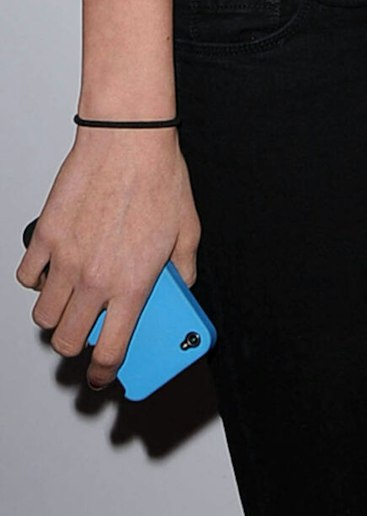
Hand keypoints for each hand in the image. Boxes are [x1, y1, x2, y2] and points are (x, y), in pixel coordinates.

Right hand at [17, 129, 199, 390]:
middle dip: (75, 345)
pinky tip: (53, 268)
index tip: (101, 376)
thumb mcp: (188, 230)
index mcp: (133, 284)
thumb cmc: (159, 177)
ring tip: (71, 299)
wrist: (128, 139)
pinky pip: (28, 276)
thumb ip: (183, 269)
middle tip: (86, 331)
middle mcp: (96, 279)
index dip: (104, 372)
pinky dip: (36, 279)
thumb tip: (179, 287)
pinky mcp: (46, 236)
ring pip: (44, 315)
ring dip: (55, 314)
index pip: (111, 351)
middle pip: (67, 341)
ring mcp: (67, 260)